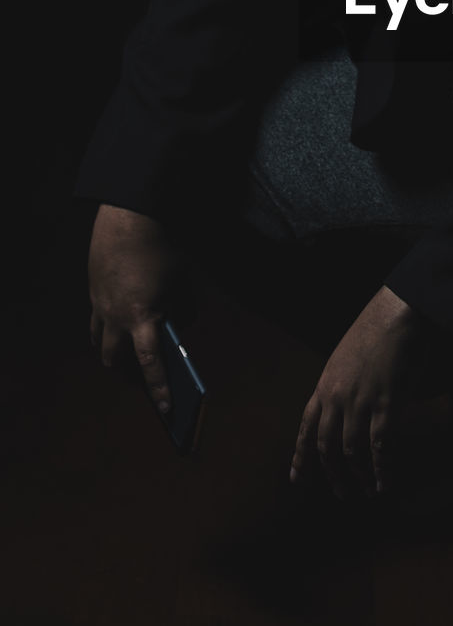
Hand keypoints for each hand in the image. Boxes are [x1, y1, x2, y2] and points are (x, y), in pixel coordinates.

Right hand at [88, 203, 182, 412]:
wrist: (131, 215)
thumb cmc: (165, 249)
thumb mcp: (186, 282)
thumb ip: (186, 309)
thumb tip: (180, 326)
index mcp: (143, 318)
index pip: (151, 364)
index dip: (159, 388)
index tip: (167, 409)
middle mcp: (115, 316)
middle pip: (115, 360)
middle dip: (128, 375)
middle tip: (142, 382)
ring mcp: (100, 303)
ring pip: (100, 340)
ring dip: (113, 353)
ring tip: (127, 357)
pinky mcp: (94, 289)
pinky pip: (97, 317)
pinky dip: (109, 326)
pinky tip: (122, 322)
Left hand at [290, 285, 446, 498]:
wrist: (397, 314)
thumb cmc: (376, 330)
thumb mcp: (345, 357)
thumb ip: (340, 383)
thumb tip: (344, 405)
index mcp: (324, 385)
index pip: (306, 428)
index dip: (301, 456)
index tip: (297, 479)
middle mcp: (336, 398)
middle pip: (327, 447)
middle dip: (333, 475)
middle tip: (342, 494)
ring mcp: (360, 402)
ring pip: (352, 452)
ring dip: (359, 477)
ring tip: (368, 492)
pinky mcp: (385, 405)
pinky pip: (380, 447)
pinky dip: (382, 470)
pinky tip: (386, 483)